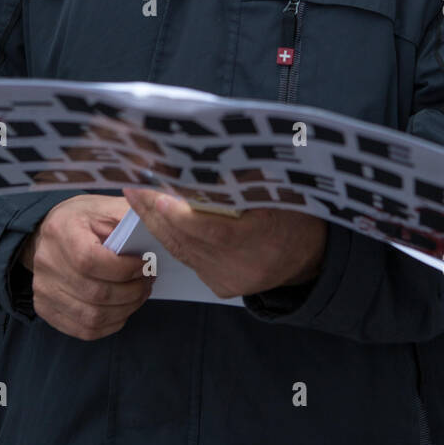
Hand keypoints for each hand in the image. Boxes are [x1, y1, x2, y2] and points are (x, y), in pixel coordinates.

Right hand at [18, 195, 151, 340]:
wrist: (50, 235)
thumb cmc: (84, 219)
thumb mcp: (106, 207)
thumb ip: (129, 217)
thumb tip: (158, 229)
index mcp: (61, 230)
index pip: (90, 261)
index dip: (124, 269)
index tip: (146, 265)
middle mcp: (46, 262)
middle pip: (95, 293)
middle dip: (131, 292)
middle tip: (148, 281)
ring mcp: (43, 289)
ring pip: (91, 317)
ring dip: (125, 310)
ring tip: (139, 294)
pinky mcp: (45, 309)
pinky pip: (84, 330)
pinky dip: (110, 324)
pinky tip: (123, 309)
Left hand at [123, 189, 327, 299]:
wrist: (311, 255)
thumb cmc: (298, 212)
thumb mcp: (282, 189)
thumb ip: (247, 179)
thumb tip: (206, 159)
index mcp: (264, 239)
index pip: (214, 232)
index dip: (182, 216)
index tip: (156, 195)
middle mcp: (243, 266)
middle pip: (190, 241)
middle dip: (156, 212)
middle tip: (132, 184)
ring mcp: (229, 280)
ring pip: (183, 250)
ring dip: (157, 222)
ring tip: (135, 195)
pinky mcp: (220, 285)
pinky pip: (189, 258)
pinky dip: (171, 236)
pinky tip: (155, 216)